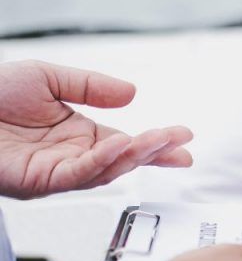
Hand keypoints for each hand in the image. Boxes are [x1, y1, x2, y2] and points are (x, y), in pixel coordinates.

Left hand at [0, 60, 192, 198]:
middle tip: (183, 146)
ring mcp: (56, 173)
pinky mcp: (38, 182)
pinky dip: (102, 161)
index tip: (184, 139)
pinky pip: (77, 175)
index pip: (127, 144)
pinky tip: (120, 144)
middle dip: (156, 153)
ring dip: (136, 156)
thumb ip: (90, 86)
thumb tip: (131, 95)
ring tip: (159, 140)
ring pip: (106, 171)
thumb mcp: (48, 78)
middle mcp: (72, 158)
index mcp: (78, 136)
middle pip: (124, 161)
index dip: (156, 144)